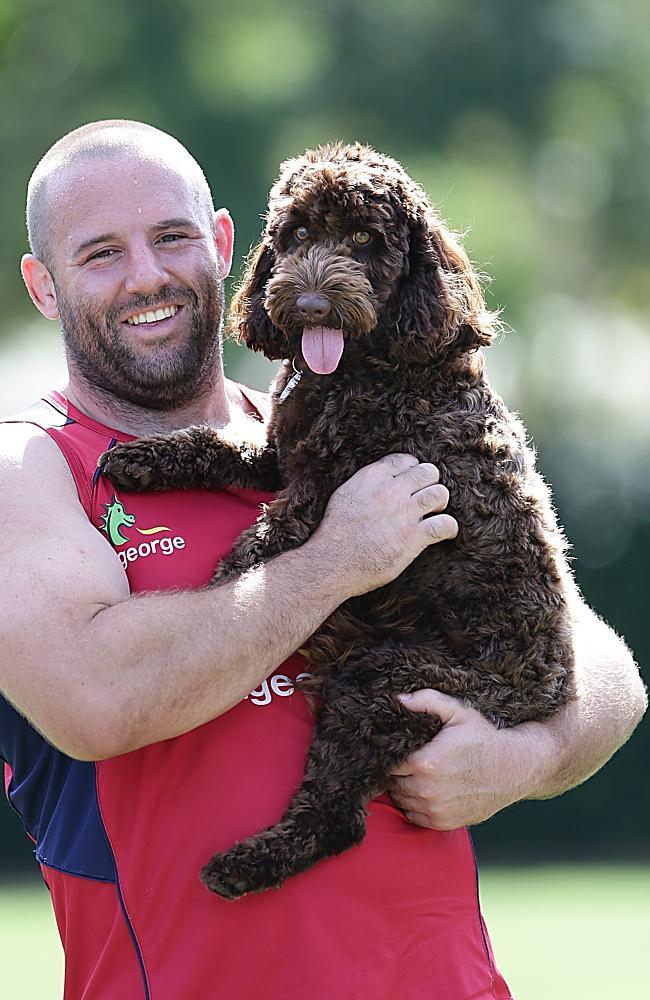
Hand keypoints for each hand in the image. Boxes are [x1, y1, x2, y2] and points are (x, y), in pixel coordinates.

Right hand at [317, 454, 457, 596]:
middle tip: (425, 497)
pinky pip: (444, 524)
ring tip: (434, 512)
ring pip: (439, 493)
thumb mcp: (344, 495)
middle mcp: (390, 491)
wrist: (331, 562)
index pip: (405, 460)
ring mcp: (403, 514)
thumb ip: (365, 484)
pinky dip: (449, 528)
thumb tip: (381, 480)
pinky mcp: (412, 538)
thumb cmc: (334, 532)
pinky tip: (446, 533)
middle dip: (429, 483)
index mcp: (372, 478)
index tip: (411, 483)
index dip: (412, 470)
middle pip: (427, 472)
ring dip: (440, 502)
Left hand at [388, 689, 549, 829]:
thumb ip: (427, 701)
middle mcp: (427, 790)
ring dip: (404, 789)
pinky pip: (414, 816)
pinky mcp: (443, 823)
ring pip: (401, 800)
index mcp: (425, 763)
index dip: (390, 755)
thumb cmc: (485, 739)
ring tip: (419, 774)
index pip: (388, 763)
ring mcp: (435, 809)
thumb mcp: (458, 712)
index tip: (400, 749)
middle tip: (410, 761)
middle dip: (397, 772)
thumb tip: (399, 698)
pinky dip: (415, 805)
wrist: (514, 769)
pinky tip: (428, 790)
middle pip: (392, 782)